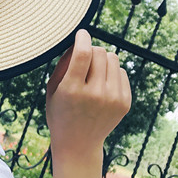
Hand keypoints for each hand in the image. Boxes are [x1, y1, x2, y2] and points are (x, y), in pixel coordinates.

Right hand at [45, 29, 130, 177]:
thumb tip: (79, 40)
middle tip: (84, 58)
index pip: (83, 53)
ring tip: (93, 71)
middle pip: (99, 52)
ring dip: (102, 59)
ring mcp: (112, 99)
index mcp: (72, 90)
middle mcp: (94, 94)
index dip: (83, 38)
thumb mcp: (52, 89)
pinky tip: (102, 84)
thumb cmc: (60, 112)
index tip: (81, 33)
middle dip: (91, 50)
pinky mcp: (125, 103)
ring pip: (113, 59)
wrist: (78, 144)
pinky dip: (111, 72)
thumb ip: (63, 64)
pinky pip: (121, 72)